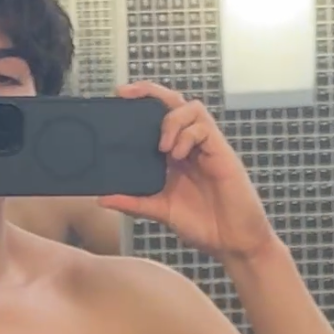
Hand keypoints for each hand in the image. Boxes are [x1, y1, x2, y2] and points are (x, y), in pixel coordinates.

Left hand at [102, 84, 274, 262]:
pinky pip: (204, 127)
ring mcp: (207, 147)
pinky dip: (186, 135)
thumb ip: (133, 202)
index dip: (142, 102)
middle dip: (151, 92)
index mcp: (175, 155)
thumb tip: (101, 199)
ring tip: (162, 147)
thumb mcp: (160, 211)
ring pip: (191, 108)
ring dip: (171, 121)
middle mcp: (190, 145)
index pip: (159, 116)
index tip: (118, 97)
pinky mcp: (221, 152)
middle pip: (174, 103)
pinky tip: (178, 155)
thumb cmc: (203, 225)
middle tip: (126, 95)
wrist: (233, 242)